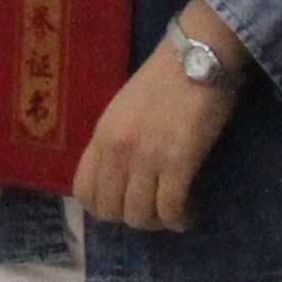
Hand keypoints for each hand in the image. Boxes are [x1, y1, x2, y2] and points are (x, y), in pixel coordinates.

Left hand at [70, 3, 248, 231]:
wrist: (198, 58)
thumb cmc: (163, 79)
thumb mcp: (123, 109)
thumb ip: (114, 141)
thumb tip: (116, 176)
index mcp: (101, 136)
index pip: (84, 192)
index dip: (102, 208)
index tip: (123, 205)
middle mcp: (118, 151)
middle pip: (111, 211)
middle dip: (131, 218)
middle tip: (151, 211)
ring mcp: (147, 158)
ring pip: (140, 216)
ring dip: (157, 223)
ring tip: (172, 213)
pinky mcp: (179, 163)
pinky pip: (170, 210)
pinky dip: (179, 219)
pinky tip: (188, 213)